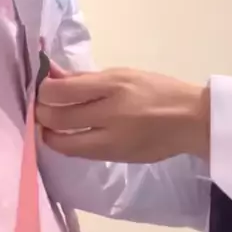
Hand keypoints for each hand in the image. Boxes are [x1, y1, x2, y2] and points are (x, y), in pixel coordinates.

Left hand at [36, 67, 209, 162]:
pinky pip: (81, 153)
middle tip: (40, 107)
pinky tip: (67, 135)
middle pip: (59, 119)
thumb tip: (52, 74)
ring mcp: (113, 140)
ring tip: (48, 125)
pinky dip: (68, 144)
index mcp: (114, 86)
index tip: (40, 87)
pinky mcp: (116, 158)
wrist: (192, 120)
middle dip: (41, 113)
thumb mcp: (122, 73)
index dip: (42, 90)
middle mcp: (111, 114)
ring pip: (65, 144)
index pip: (62, 91)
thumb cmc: (157, 89)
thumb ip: (85, 78)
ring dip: (49, 134)